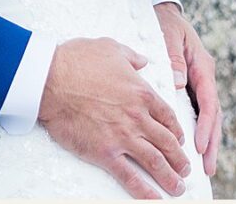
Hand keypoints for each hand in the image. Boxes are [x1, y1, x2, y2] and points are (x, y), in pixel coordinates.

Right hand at [37, 37, 189, 199]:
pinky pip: (130, 177)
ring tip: (177, 188)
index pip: (168, 118)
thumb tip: (142, 61)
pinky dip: (144, 191)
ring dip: (170, 178)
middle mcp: (138, 117)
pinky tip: (154, 199)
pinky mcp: (105, 153)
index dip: (177, 132)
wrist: (50, 79)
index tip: (179, 141)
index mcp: (142, 93)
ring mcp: (123, 137)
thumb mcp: (110, 48)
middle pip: (168, 143)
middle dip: (179, 159)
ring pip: (156, 162)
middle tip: (185, 169)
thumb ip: (131, 57)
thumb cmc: (77, 60)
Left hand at [155, 2, 219, 176]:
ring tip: (205, 167)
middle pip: (213, 115)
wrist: (163, 11)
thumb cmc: (165, 22)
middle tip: (207, 168)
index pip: (208, 101)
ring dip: (208, 142)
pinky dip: (198, 131)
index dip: (205, 126)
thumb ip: (173, 56)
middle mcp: (204, 77)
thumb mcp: (169, 34)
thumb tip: (178, 82)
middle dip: (211, 142)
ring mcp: (199, 84)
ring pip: (208, 117)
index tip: (198, 145)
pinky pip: (197, 113)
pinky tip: (195, 150)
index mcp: (202, 66)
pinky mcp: (191, 88)